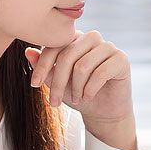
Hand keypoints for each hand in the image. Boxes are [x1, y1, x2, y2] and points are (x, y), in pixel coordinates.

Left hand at [25, 31, 135, 149]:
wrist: (102, 111)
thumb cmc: (78, 93)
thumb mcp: (56, 82)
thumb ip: (44, 67)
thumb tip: (28, 52)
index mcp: (75, 38)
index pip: (55, 45)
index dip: (42, 65)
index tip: (34, 84)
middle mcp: (92, 38)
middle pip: (68, 55)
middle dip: (59, 82)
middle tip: (55, 101)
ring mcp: (108, 47)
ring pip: (83, 65)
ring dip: (77, 88)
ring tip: (77, 99)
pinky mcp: (122, 59)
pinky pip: (101, 73)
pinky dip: (90, 89)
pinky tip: (88, 97)